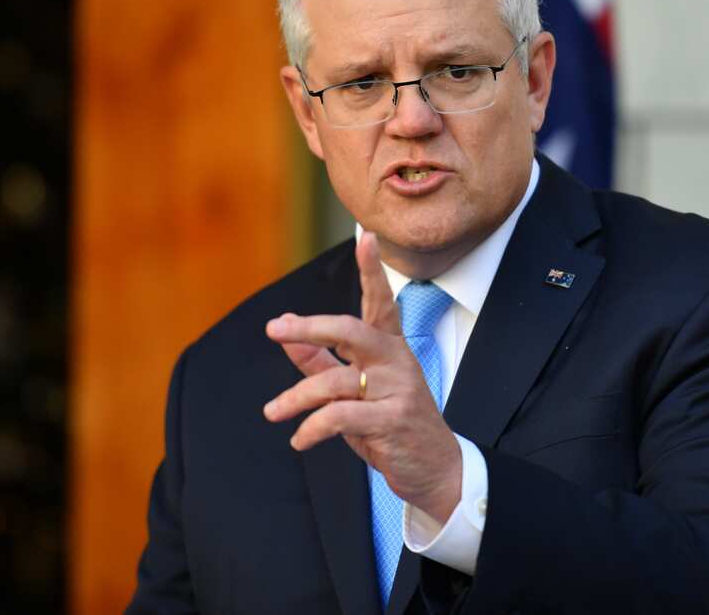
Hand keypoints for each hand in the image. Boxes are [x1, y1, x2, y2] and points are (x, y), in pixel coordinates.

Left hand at [263, 231, 462, 522]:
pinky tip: (299, 440)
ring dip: (295, 398)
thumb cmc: (390, 425)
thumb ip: (320, 360)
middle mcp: (396, 361)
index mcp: (390, 347)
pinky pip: (339, 417)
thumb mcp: (354, 391)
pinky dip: (311, 429)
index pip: (381, 302)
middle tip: (273, 331)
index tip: (366, 237)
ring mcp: (397, 390)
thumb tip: (286, 328)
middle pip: (350, 330)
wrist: (435, 470)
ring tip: (273, 412)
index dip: (372, 270)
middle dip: (309, 328)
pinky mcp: (392, 421)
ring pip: (334, 381)